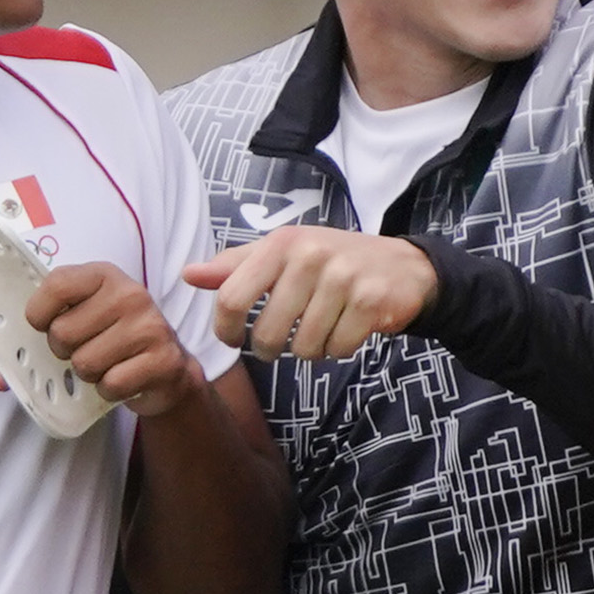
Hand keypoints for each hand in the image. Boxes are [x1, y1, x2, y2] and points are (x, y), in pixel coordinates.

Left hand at [28, 261, 207, 415]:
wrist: (166, 368)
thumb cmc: (110, 340)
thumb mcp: (78, 324)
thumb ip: (30, 341)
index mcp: (102, 275)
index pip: (56, 284)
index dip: (38, 312)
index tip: (42, 325)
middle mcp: (129, 293)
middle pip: (63, 333)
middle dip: (63, 352)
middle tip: (82, 349)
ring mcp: (149, 325)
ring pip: (85, 363)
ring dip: (86, 374)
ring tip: (104, 364)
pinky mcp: (163, 359)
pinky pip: (111, 383)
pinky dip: (108, 390)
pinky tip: (121, 378)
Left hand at [181, 227, 435, 358]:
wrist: (404, 266)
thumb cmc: (331, 262)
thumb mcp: (282, 254)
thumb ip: (235, 266)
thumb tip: (189, 274)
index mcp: (281, 243)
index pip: (231, 298)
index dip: (225, 330)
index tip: (233, 340)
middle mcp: (310, 256)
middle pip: (267, 334)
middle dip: (271, 349)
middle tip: (282, 341)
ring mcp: (343, 278)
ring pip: (303, 348)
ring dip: (310, 350)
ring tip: (321, 329)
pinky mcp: (370, 302)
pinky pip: (337, 349)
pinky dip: (338, 349)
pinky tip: (346, 329)